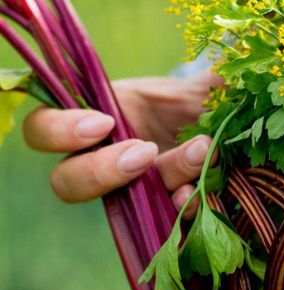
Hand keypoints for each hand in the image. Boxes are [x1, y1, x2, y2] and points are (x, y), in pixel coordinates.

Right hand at [22, 70, 219, 209]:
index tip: (104, 122)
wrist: (227, 139)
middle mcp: (102, 162)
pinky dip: (184, 210)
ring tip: (203, 152)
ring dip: (163, 182)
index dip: (61, 130)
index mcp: (92, 120)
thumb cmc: (196, 104)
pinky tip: (204, 192)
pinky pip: (162, 226)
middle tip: (144, 153)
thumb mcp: (197, 84)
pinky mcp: (161, 214)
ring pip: (123, 202)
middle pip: (68, 182)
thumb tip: (235, 64)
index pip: (43, 130)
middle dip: (103, 171)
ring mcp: (130, 193)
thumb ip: (205, 77)